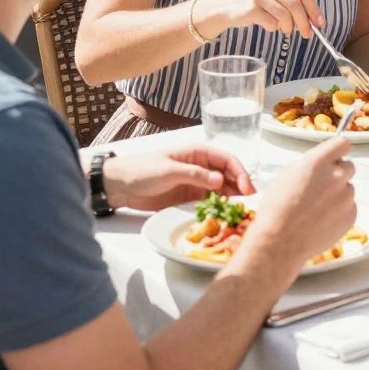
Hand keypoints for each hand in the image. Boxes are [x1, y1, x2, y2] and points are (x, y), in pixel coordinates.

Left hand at [102, 145, 255, 212]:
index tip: (247, 188)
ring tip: (238, 212)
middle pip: (227, 176)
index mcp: (197, 153)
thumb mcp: (169, 170)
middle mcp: (200, 167)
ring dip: (230, 199)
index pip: (226, 160)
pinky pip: (208, 203)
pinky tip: (223, 216)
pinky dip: (217, 208)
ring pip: (220, 190)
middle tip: (248, 204)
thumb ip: (195, 175)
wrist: (120, 186)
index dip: (239, 172)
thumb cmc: (142, 170)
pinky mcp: (188, 199)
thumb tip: (220, 180)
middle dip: (239, 187)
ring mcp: (195, 183)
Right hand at [203, 0, 324, 41]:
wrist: (224, 6)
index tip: (319, 23)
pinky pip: (271, 23)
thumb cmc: (253, 1)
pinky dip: (273, 28)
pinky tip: (268, 25)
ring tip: (285, 30)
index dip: (314, 9)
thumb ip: (291, 1)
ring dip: (288, 27)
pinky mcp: (250, 8)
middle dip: (305, 22)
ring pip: (285, 16)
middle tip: (307, 34)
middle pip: (296, 4)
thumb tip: (313, 21)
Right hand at [248, 135, 356, 271]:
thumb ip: (311, 163)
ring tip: (317, 208)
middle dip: (337, 173)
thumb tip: (322, 163)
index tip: (337, 154)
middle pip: (348, 166)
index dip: (338, 149)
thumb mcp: (287, 174)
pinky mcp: (350, 216)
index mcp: (318, 163)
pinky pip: (350, 207)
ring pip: (348, 189)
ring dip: (337, 194)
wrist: (280, 242)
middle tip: (322, 186)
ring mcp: (345, 198)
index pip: (342, 143)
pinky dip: (340, 211)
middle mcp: (336, 177)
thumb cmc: (278, 210)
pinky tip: (322, 219)